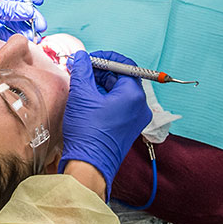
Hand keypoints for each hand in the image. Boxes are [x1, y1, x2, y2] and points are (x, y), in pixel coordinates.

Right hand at [60, 50, 150, 198]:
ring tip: (82, 86)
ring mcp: (136, 119)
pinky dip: (106, 99)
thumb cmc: (88, 133)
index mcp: (134, 95)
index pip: (125, 65)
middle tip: (82, 71)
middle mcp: (140, 106)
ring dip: (102, 86)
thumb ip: (83, 70)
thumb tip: (82, 57)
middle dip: (101, 72)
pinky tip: (89, 101)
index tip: (89, 59)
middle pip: (123, 78)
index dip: (105, 59)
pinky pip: (120, 106)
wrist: (89, 165)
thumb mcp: (82, 95)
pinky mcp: (129, 128)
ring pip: (120, 92)